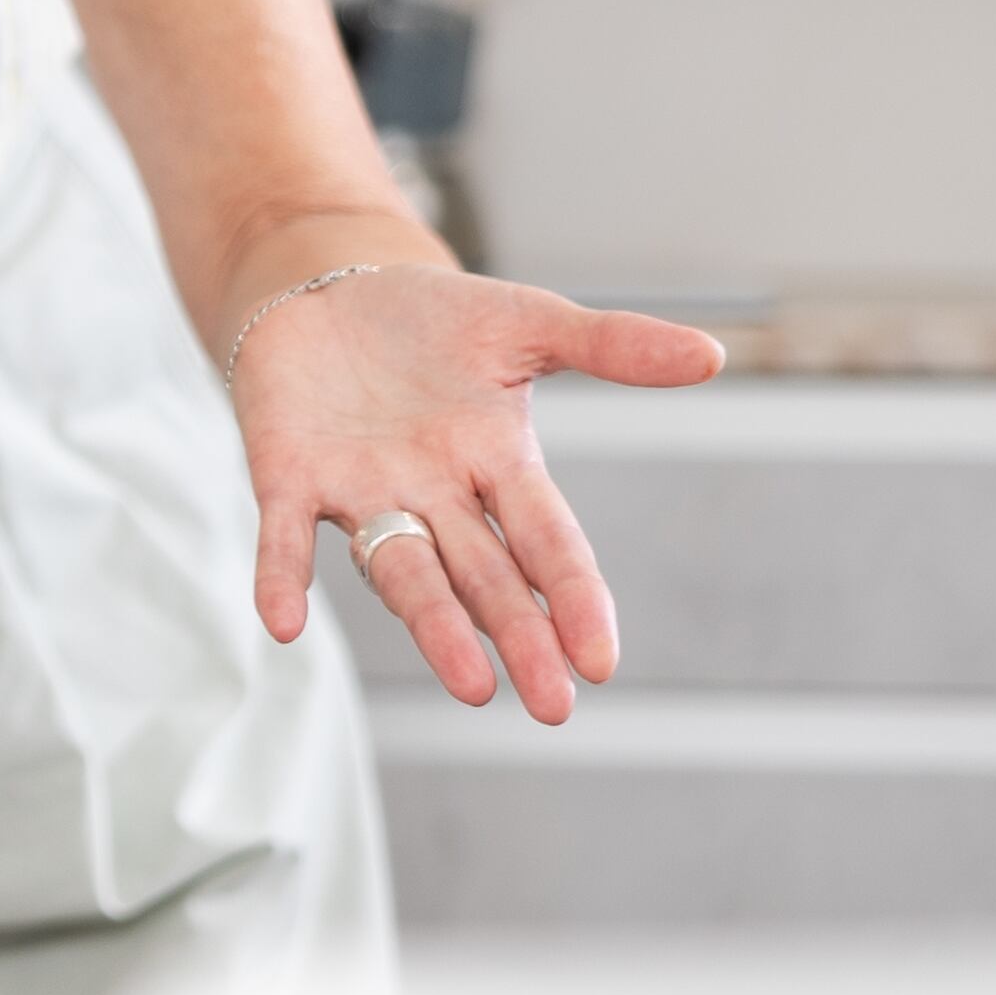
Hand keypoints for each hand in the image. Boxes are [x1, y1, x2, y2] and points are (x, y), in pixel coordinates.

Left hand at [232, 265, 722, 720]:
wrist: (326, 289)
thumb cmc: (432, 319)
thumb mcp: (527, 322)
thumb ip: (612, 345)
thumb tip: (714, 355)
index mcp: (497, 464)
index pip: (547, 542)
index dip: (573, 598)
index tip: (600, 661)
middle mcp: (434, 495)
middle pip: (483, 578)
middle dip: (515, 636)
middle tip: (550, 705)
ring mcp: (361, 491)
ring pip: (401, 572)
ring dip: (432, 626)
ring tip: (469, 685)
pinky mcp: (288, 475)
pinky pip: (283, 537)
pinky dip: (281, 578)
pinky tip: (281, 623)